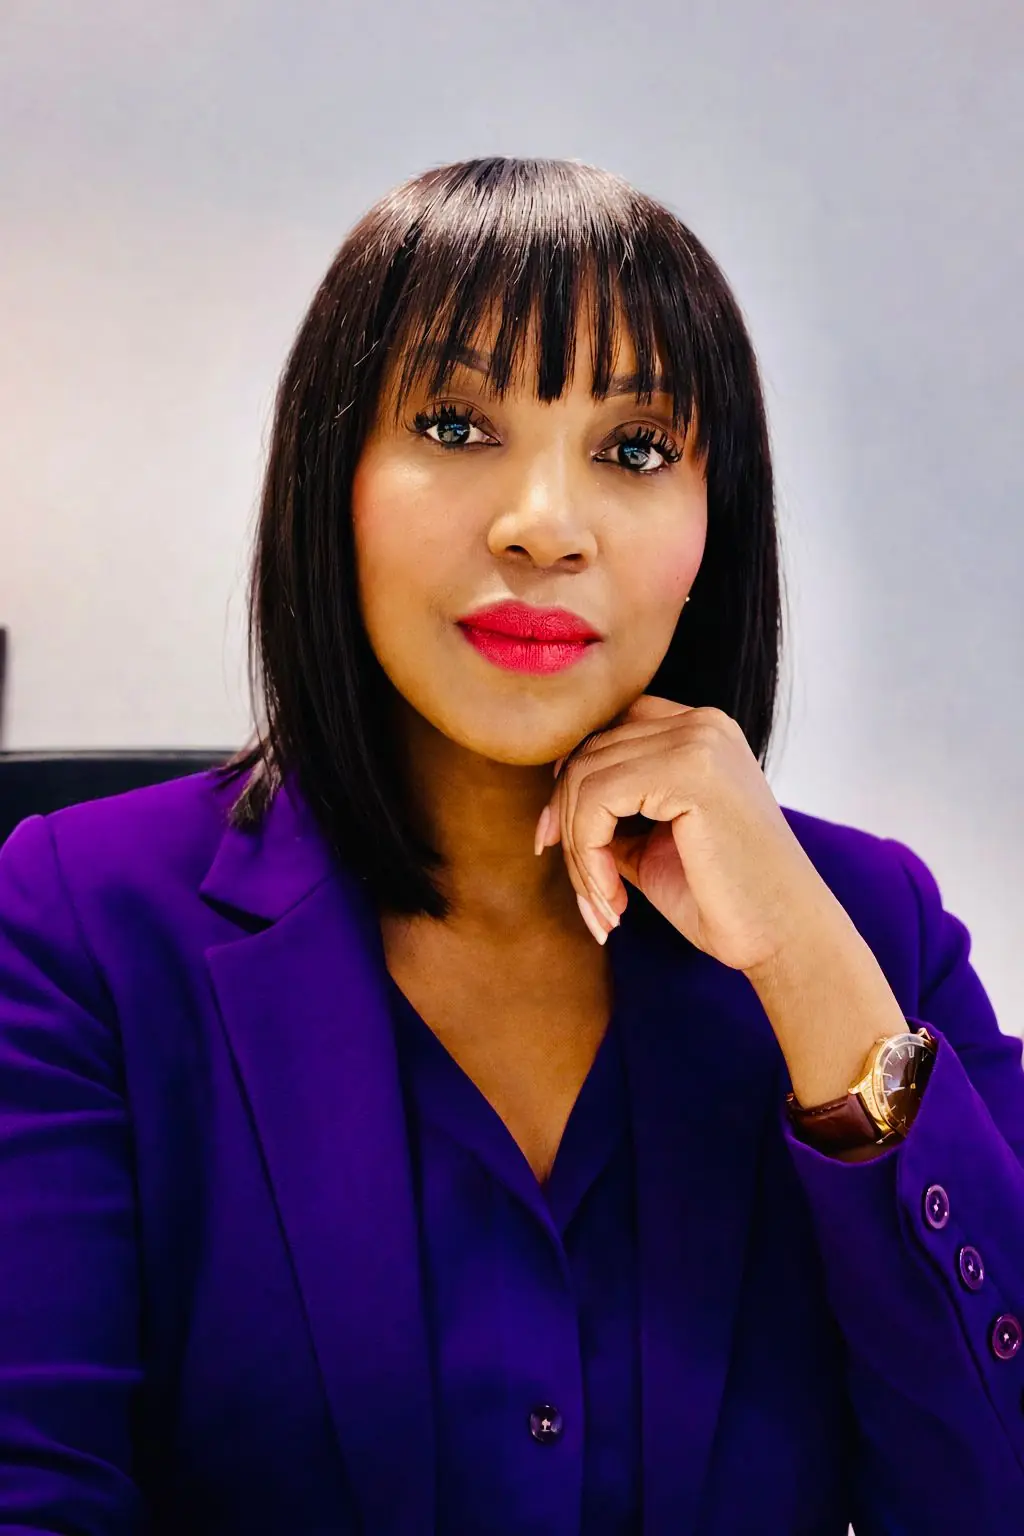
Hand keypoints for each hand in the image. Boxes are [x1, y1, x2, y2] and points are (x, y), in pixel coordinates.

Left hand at [534, 695, 846, 974]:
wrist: (784, 938)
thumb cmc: (723, 898)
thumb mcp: (652, 842)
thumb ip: (611, 812)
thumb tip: (550, 807)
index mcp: (700, 731)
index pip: (606, 731)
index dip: (571, 783)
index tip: (555, 841)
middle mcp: (701, 723)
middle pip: (587, 755)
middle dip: (567, 830)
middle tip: (587, 895)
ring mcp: (697, 740)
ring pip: (582, 780)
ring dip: (577, 854)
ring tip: (603, 905)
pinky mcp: (689, 771)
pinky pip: (595, 801)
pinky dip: (587, 858)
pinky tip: (614, 900)